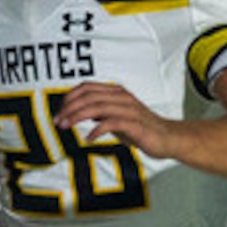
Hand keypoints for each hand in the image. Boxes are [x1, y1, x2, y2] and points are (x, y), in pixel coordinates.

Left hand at [54, 81, 168, 156]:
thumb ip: (101, 112)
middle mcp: (121, 97)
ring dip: (77, 117)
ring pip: (96, 107)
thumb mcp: (117, 117)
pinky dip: (96, 130)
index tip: (59, 112)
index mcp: (116, 92)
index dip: (69, 98)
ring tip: (66, 127)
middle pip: (88, 96)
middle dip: (69, 108)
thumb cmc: (141, 129)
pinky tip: (88, 139)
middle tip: (58, 121)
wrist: (168, 138)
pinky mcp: (134, 124)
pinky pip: (110, 123)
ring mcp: (128, 109)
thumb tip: (82, 112)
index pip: (87, 87)